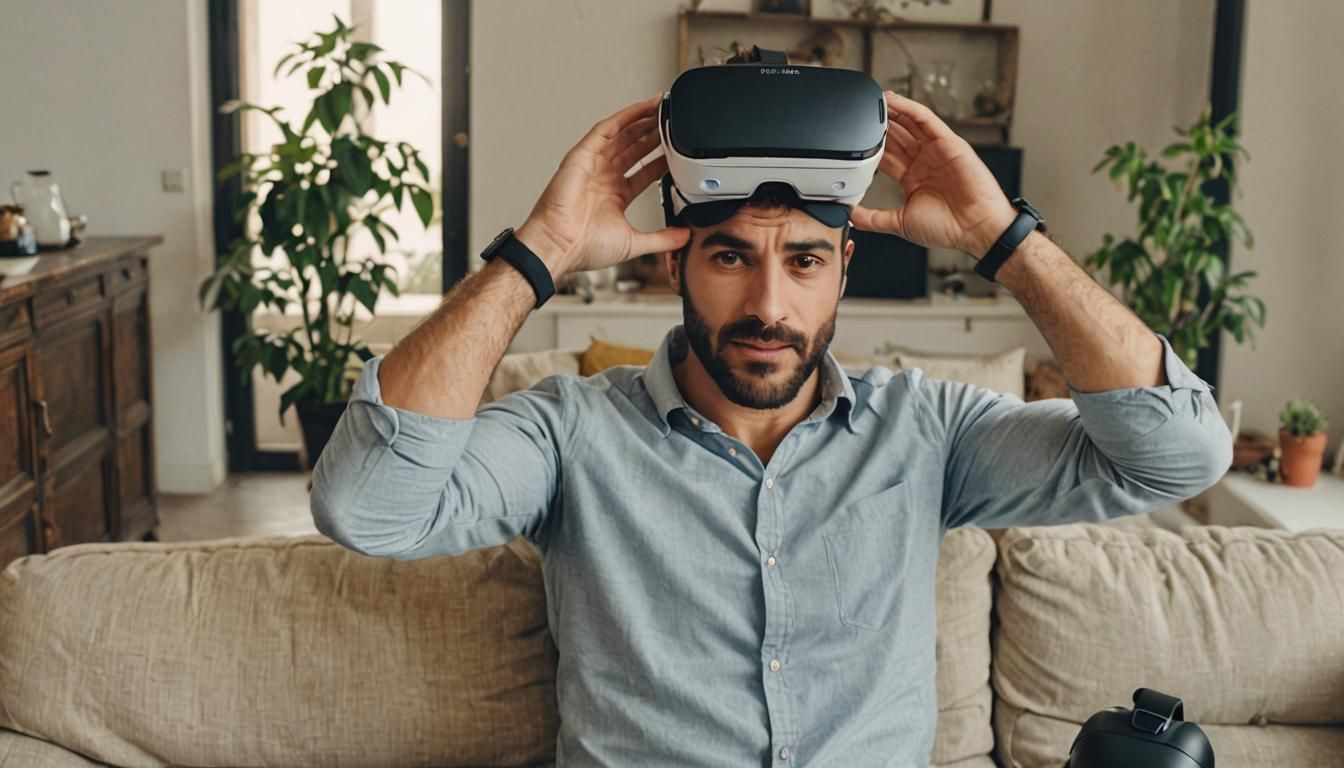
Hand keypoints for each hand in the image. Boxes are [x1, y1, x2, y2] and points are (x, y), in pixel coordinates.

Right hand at [515, 94, 689, 276]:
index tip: (677, 151)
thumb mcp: (634, 243)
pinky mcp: (583, 155)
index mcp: (615, 196)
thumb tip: (684, 238)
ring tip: (663, 108)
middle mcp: (603, 178)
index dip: (661, 160)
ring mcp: (593, 164)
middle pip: (634, 149)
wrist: (560, 245)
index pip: (644, 171)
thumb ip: (662, 239)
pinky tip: (643, 107)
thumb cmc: (584, 247)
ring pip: (623, 134)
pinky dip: (626, 117)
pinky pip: (606, 129)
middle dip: (654, 135)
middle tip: (673, 122)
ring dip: (643, 121)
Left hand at [850, 91, 1018, 258]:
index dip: (870, 146)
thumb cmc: (947, 228)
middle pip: (896, 137)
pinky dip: (909, 108)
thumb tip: (849, 215)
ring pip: (909, 124)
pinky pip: (926, 119)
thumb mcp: (899, 223)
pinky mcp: (949, 142)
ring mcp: (936, 151)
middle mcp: (924, 162)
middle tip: (859, 113)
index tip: (852, 138)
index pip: (886, 156)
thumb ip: (872, 218)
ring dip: (892, 111)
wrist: (976, 228)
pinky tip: (893, 100)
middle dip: (879, 126)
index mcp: (912, 179)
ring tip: (874, 100)